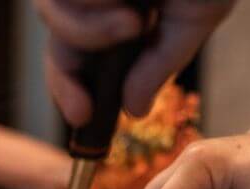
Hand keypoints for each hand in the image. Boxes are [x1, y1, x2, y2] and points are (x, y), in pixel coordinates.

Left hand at [35, 0, 234, 125]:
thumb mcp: (196, 16)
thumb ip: (161, 63)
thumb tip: (134, 110)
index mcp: (122, 11)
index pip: (79, 56)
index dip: (71, 89)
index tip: (83, 116)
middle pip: (58, 42)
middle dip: (67, 77)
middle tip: (85, 104)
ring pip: (54, 14)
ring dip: (89, 31)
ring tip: (133, 18)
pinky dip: (91, 3)